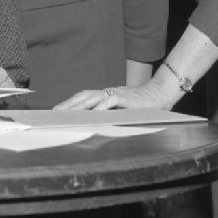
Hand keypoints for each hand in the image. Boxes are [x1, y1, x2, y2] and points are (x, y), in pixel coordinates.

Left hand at [54, 78, 177, 111]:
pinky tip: (93, 113)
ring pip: (94, 97)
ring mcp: (116, 94)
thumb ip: (111, 115)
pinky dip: (102, 106)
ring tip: (68, 114)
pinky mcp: (126, 98)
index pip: (84, 97)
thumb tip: (96, 124)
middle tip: (55, 113)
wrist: (162, 94)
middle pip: (84, 96)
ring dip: (79, 105)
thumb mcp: (124, 111)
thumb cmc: (143, 106)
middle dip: (68, 104)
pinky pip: (111, 101)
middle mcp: (108, 93)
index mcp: (106, 96)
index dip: (70, 103)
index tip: (57, 111)